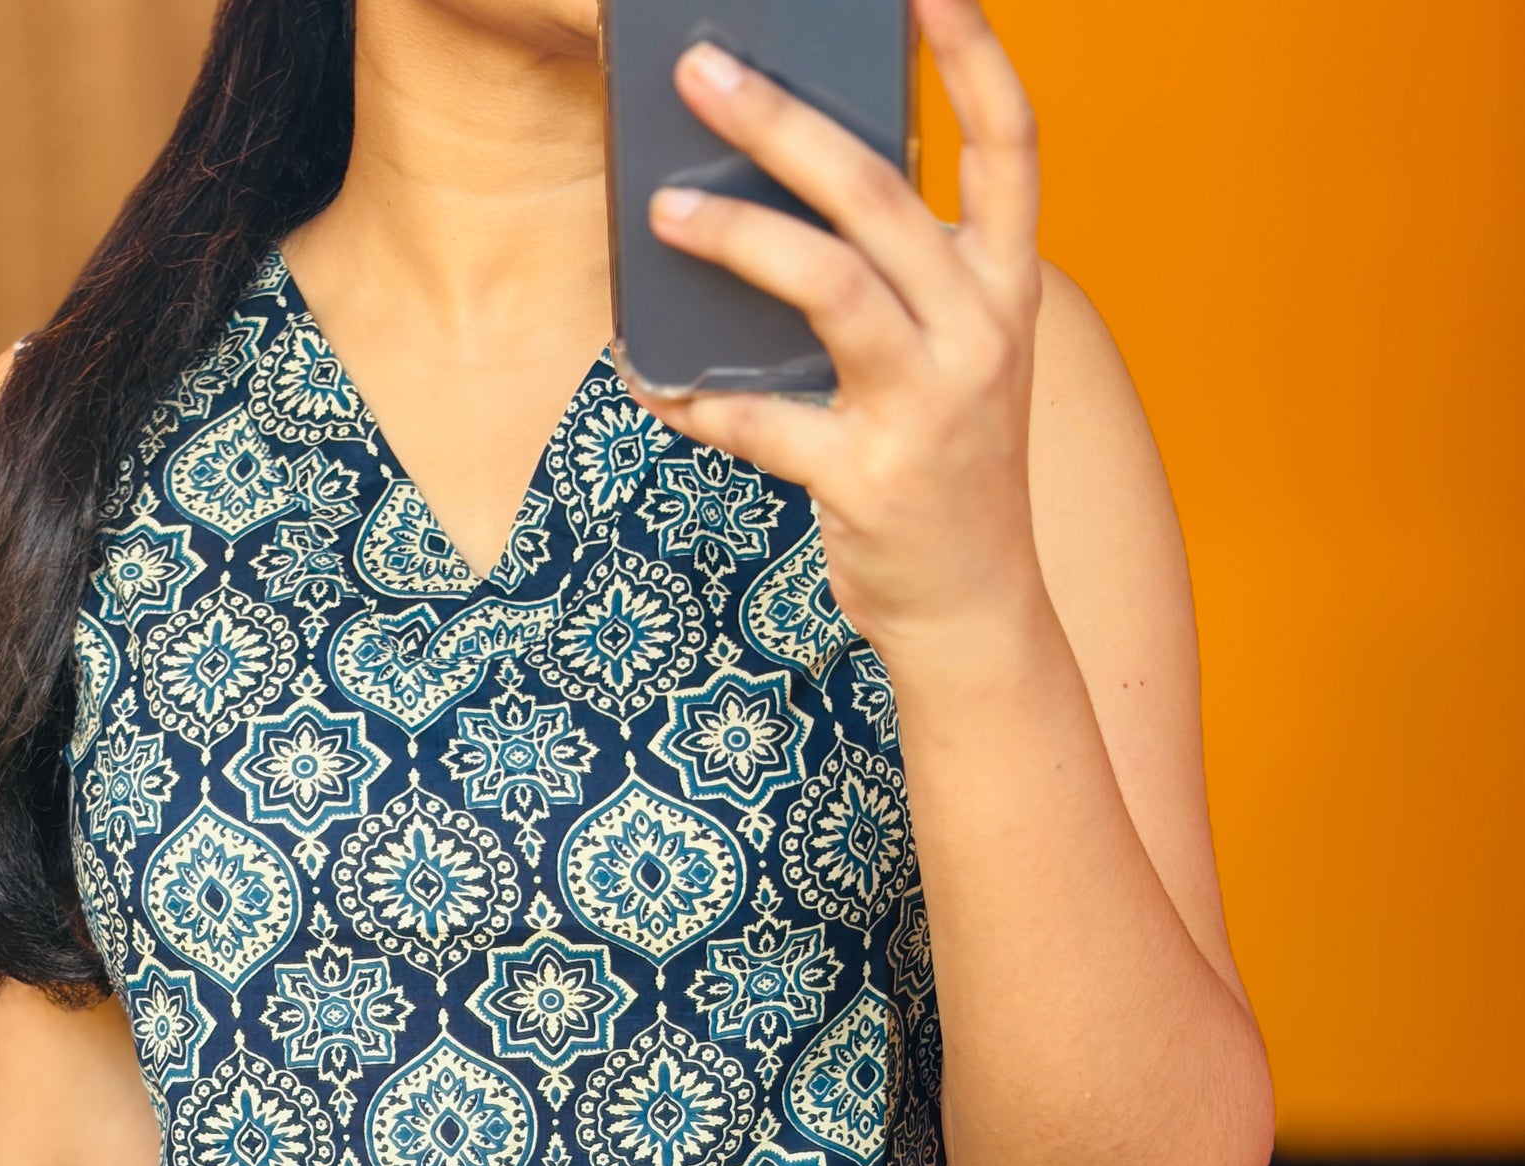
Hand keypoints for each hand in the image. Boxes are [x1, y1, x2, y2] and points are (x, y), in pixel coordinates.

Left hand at [637, 0, 1043, 657]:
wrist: (975, 611)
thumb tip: (784, 198)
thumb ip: (903, 282)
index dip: (973, 55)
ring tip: (662, 212)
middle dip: (782, 123)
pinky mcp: (870, 479)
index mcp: (1007, 286)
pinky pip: (763, 421)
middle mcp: (980, 330)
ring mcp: (929, 405)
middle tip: (702, 74)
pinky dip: (698, 399)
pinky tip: (652, 380)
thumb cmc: (947, 467)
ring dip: (736, 239)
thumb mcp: (956, 360)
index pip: (1012, 143)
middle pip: (879, 194)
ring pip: (828, 285)